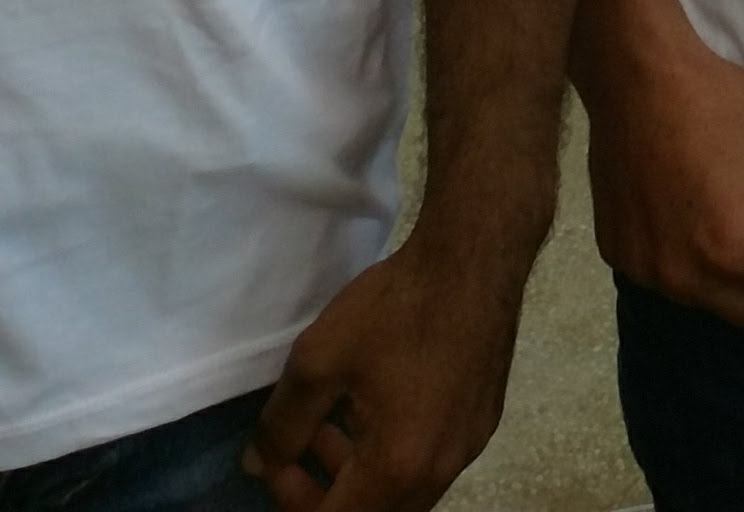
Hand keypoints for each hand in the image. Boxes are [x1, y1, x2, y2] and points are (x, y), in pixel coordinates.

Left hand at [244, 231, 528, 511]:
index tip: (276, 463)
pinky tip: (379, 404)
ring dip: (360, 475)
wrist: (475, 257)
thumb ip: (281, 424)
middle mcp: (440, 471)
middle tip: (298, 448)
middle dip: (326, 493)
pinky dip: (394, 454)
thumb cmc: (394, 308)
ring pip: (403, 492)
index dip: (294, 503)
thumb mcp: (318, 361)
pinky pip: (429, 463)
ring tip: (332, 425)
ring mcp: (467, 448)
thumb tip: (261, 463)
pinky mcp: (481, 423)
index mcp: (398, 467)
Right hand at [581, 29, 743, 325]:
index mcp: (733, 253)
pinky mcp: (614, 252)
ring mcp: (643, 270)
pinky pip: (662, 274)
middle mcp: (684, 277)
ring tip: (711, 200)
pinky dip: (677, 252)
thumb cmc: (719, 106)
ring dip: (717, 265)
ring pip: (702, 295)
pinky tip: (673, 200)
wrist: (638, 76)